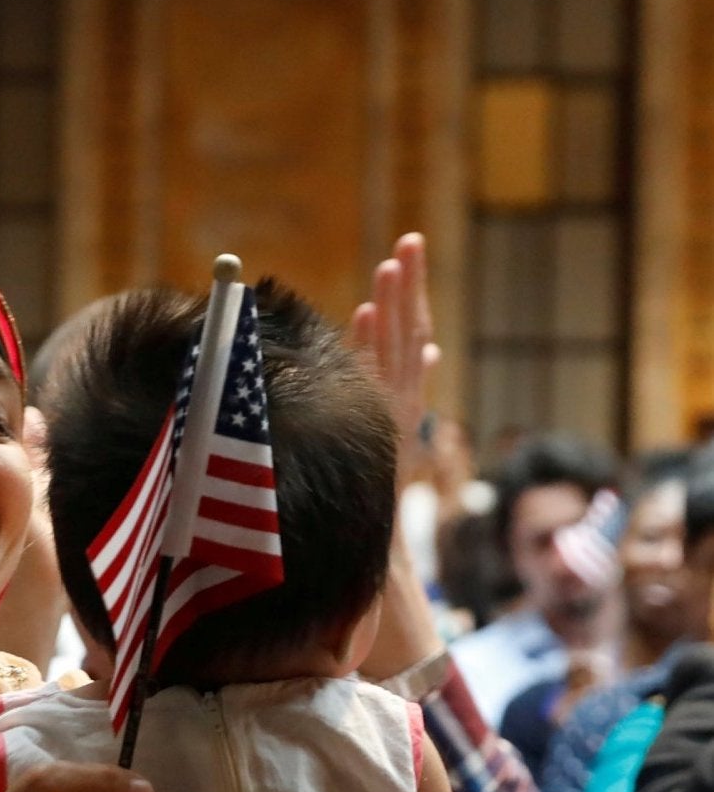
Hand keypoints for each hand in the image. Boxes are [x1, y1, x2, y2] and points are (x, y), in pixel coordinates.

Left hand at [347, 232, 437, 493]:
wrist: (371, 550)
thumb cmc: (372, 497)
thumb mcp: (392, 437)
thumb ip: (409, 386)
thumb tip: (431, 349)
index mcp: (402, 405)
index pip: (408, 343)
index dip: (404, 302)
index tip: (397, 263)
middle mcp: (401, 405)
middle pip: (407, 334)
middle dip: (407, 288)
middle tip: (409, 240)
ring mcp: (391, 416)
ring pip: (396, 349)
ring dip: (394, 305)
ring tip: (392, 263)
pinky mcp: (379, 431)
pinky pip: (372, 380)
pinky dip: (366, 347)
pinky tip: (360, 315)